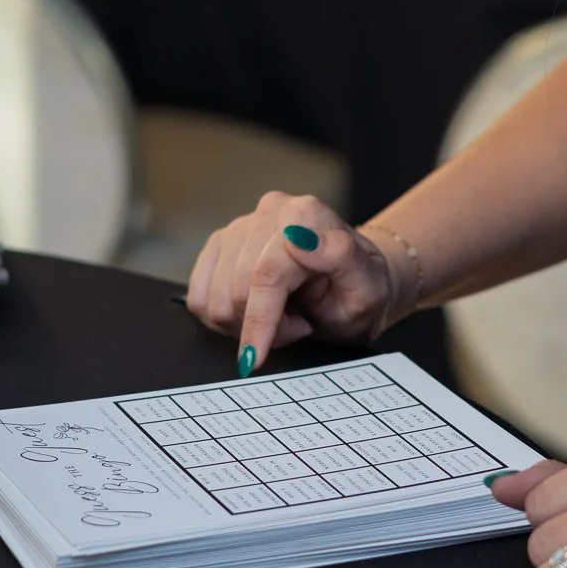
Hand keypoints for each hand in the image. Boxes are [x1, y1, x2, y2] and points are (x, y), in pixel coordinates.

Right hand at [186, 192, 410, 371]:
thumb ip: (341, 258)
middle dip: (265, 324)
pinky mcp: (220, 245)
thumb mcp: (367, 288)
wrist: (351, 287)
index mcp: (305, 215)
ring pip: (212, 297)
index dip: (259, 320)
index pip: (264, 275)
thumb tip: (300, 238)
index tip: (257, 356)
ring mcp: (240, 226)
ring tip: (285, 316)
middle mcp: (270, 211)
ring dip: (246, 321)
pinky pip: (199, 294)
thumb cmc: (360, 292)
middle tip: (299, 325)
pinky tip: (259, 310)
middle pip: (235, 289)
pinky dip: (225, 316)